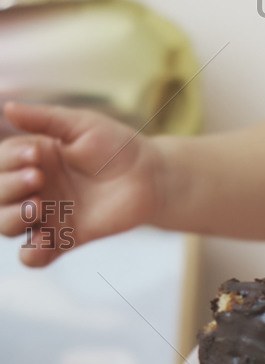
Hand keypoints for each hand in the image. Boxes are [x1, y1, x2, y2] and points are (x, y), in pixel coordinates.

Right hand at [0, 101, 164, 267]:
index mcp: (32, 159)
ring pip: (7, 226)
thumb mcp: (80, 125)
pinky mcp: (63, 239)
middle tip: (38, 177)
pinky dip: (30, 254)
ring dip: (12, 217)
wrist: (149, 176)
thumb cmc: (116, 146)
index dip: (9, 160)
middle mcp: (34, 188)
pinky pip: (34, 256)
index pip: (2, 161)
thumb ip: (44, 119)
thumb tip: (7, 107)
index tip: (35, 155)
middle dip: (9, 186)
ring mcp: (47, 216)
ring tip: (37, 206)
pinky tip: (41, 243)